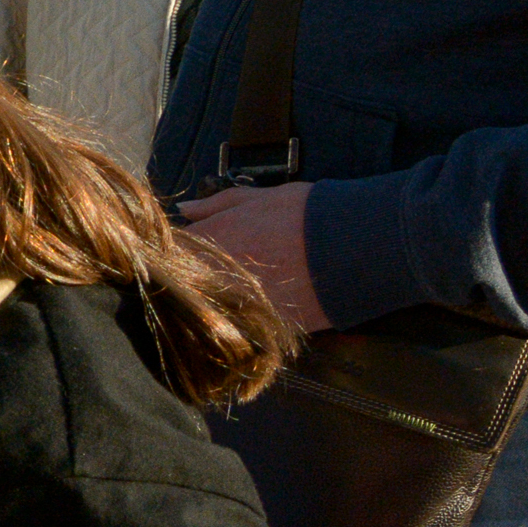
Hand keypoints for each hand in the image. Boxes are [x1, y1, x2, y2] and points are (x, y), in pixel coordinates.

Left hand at [180, 182, 328, 331]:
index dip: (176, 252)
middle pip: (184, 284)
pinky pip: (236, 326)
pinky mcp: (259, 327)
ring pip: (207, 308)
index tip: (187, 251)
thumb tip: (186, 210)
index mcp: (210, 241)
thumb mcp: (261, 199)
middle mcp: (215, 276)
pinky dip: (239, 318)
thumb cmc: (306, 214)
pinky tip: (254, 307)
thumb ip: (218, 205)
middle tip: (213, 271)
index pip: (171, 251)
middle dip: (190, 278)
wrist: (356, 246)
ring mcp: (235, 304)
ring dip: (214, 300)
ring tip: (239, 288)